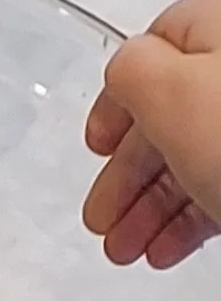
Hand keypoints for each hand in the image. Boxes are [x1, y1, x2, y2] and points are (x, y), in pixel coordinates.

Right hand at [83, 0, 220, 269]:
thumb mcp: (168, 91)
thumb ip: (129, 73)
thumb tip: (124, 77)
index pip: (158, 50)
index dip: (118, 103)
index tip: (97, 144)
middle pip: (178, 113)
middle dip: (132, 173)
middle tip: (103, 217)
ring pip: (202, 157)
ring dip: (155, 208)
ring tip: (127, 250)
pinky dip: (195, 219)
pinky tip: (169, 250)